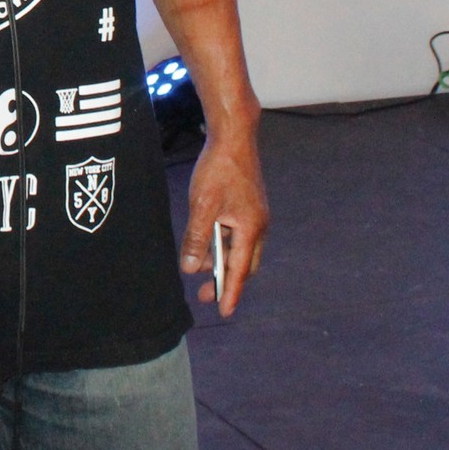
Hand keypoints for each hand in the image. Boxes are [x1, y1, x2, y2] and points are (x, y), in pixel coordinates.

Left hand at [179, 132, 267, 317]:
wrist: (234, 136)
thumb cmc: (219, 169)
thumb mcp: (203, 205)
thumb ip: (197, 238)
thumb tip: (191, 268)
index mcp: (250, 228)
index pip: (239, 270)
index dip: (230, 292)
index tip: (224, 312)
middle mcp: (258, 224)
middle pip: (244, 264)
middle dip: (227, 281)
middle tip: (207, 296)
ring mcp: (255, 214)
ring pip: (240, 249)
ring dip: (223, 261)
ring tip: (201, 270)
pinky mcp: (249, 205)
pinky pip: (238, 234)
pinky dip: (224, 244)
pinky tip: (208, 243)